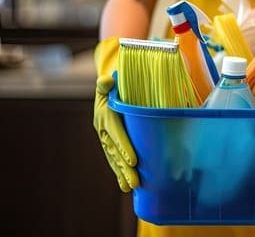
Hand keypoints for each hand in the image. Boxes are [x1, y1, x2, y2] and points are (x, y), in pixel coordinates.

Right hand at [93, 38, 138, 191]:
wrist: (107, 91)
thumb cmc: (112, 86)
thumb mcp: (108, 83)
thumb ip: (106, 83)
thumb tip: (107, 81)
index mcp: (104, 117)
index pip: (116, 134)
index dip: (124, 147)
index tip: (134, 160)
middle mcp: (103, 131)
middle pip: (116, 152)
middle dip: (125, 168)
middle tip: (136, 181)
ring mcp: (106, 140)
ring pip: (114, 160)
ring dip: (123, 174)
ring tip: (132, 187)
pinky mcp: (111, 145)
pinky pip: (115, 161)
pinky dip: (120, 174)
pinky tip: (126, 187)